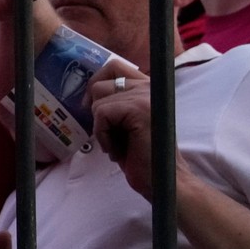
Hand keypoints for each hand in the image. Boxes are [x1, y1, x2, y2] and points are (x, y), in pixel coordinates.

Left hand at [86, 62, 185, 200]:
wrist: (163, 181)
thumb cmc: (140, 156)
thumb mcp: (123, 123)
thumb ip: (113, 103)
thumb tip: (86, 94)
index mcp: (146, 87)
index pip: (113, 66)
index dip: (96, 84)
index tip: (91, 107)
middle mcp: (149, 86)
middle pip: (100, 84)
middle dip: (96, 111)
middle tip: (107, 133)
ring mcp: (145, 96)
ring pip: (98, 100)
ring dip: (100, 127)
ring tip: (117, 144)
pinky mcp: (139, 109)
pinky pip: (101, 113)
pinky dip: (102, 134)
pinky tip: (116, 150)